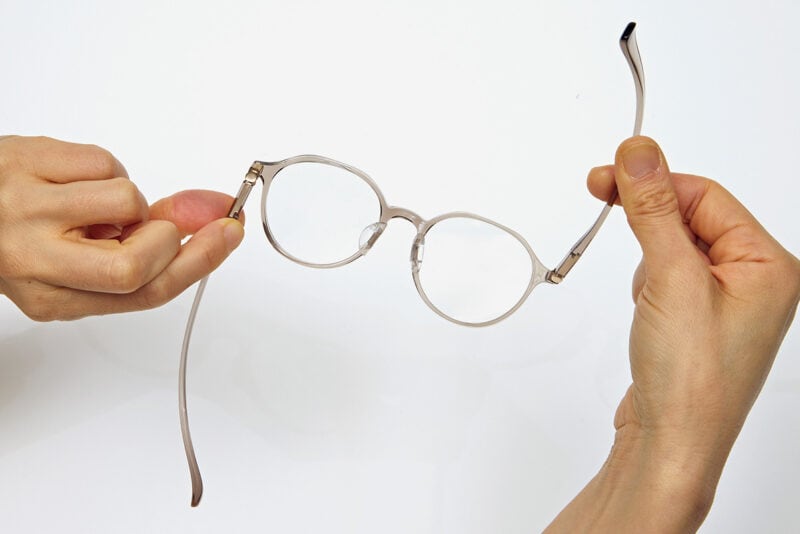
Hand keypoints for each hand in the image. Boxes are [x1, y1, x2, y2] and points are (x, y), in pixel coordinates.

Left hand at [0, 135, 243, 319]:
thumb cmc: (22, 236)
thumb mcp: (81, 263)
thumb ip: (149, 250)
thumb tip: (217, 222)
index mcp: (53, 297)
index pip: (144, 291)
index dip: (199, 262)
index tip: (229, 232)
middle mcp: (32, 260)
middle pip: (136, 263)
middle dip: (164, 235)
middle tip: (152, 222)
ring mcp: (23, 208)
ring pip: (125, 199)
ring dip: (129, 197)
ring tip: (94, 203)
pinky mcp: (21, 161)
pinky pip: (101, 161)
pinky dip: (102, 169)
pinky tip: (74, 181)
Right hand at [547, 136, 799, 531]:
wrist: (670, 444)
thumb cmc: (690, 380)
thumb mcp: (670, 279)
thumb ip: (653, 209)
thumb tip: (639, 153)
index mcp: (769, 266)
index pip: (706, 195)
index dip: (655, 180)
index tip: (609, 172)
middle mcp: (754, 281)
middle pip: (692, 215)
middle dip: (650, 219)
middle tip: (602, 193)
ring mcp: (725, 302)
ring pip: (674, 244)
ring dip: (647, 254)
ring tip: (645, 294)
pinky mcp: (696, 318)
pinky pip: (667, 274)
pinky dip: (646, 279)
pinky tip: (645, 307)